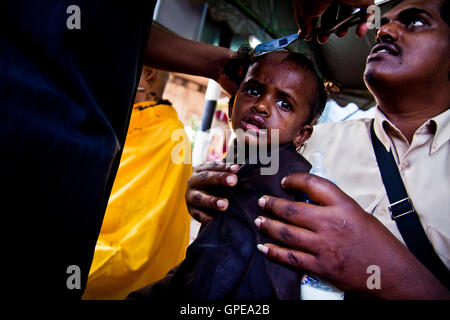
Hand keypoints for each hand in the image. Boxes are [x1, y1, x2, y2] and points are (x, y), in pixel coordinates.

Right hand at [185, 162, 239, 223]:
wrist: (201, 200)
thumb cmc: (215, 185)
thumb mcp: (221, 175)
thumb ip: (229, 171)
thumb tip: (240, 168)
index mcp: (201, 169)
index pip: (213, 166)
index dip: (225, 167)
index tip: (237, 169)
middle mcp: (193, 181)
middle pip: (205, 178)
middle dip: (219, 179)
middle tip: (233, 181)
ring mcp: (190, 196)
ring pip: (199, 198)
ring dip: (211, 201)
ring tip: (225, 204)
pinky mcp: (191, 210)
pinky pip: (196, 214)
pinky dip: (204, 217)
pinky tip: (213, 219)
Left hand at [255, 172, 449, 298]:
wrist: (392, 274)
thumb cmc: (378, 243)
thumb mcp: (358, 213)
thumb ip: (334, 205)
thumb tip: (308, 199)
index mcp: (343, 206)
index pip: (313, 184)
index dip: (294, 180)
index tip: (285, 182)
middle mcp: (331, 223)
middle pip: (292, 209)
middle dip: (272, 204)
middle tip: (262, 201)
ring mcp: (323, 246)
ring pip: (286, 233)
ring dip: (268, 225)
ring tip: (259, 220)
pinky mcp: (320, 267)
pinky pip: (290, 257)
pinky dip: (274, 252)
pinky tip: (264, 247)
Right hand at [294, 0, 372, 43]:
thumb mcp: (305, 11)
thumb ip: (305, 23)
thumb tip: (305, 33)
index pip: (313, 10)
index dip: (311, 23)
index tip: (309, 34)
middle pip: (330, 13)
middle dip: (327, 28)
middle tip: (323, 37)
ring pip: (347, 13)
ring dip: (344, 27)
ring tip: (340, 34)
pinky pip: (366, 12)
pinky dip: (363, 24)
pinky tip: (359, 31)